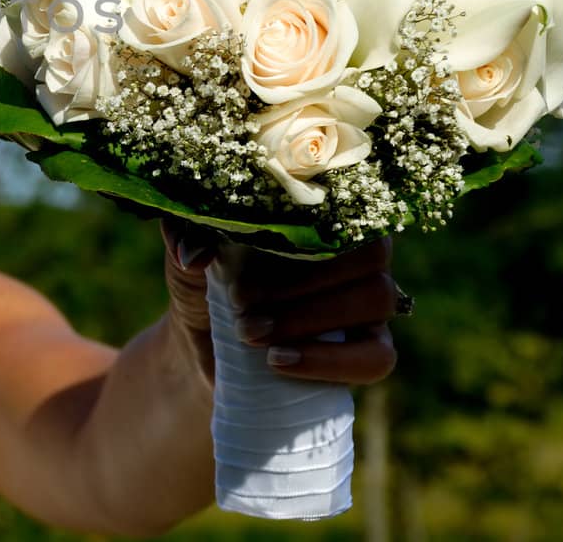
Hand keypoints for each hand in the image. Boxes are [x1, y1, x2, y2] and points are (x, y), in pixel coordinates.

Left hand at [162, 219, 401, 386]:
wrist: (205, 340)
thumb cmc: (207, 279)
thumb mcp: (188, 252)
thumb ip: (185, 236)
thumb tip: (195, 255)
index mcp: (326, 215)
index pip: (348, 202)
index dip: (304, 226)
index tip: (247, 247)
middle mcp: (361, 253)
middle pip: (369, 255)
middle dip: (300, 280)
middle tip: (239, 301)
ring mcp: (372, 303)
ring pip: (377, 300)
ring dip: (309, 318)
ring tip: (249, 332)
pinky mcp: (370, 350)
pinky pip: (377, 357)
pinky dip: (330, 361)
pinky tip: (279, 361)